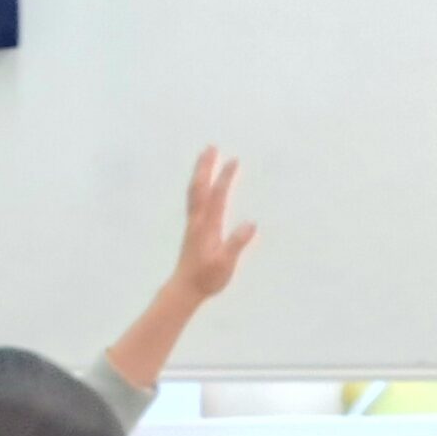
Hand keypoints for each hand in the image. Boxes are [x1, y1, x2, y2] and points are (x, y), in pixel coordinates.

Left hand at [173, 147, 257, 297]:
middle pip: (199, 187)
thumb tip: (251, 224)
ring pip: (194, 191)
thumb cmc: (206, 278)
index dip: (225, 178)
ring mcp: (193, 223)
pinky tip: (202, 185)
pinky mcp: (193, 228)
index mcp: (207, 225)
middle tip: (211, 147)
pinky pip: (194, 199)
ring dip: (200, 173)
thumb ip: (236, 243)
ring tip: (205, 158)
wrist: (184, 288)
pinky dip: (198, 186)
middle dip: (205, 166)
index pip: (217, 196)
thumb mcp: (225, 263)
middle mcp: (198, 220)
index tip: (234, 160)